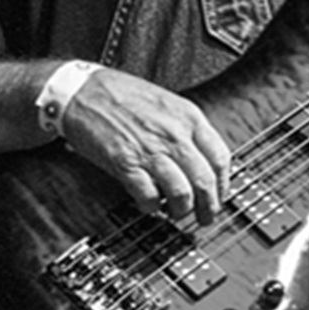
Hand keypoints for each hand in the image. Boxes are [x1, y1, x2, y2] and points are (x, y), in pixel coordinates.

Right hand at [59, 66, 231, 223]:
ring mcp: (150, 150)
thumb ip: (187, 128)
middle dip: (208, 206)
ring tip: (177, 214)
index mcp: (189, 117)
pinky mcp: (125, 164)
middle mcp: (174, 134)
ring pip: (181, 193)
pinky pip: (148, 196)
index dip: (223, 184)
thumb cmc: (124, 94)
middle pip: (205, 180)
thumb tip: (202, 159)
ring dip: (181, 210)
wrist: (84, 91)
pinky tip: (148, 204)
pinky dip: (151, 207)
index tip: (219, 196)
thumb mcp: (168, 103)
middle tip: (205, 218)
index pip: (220, 158)